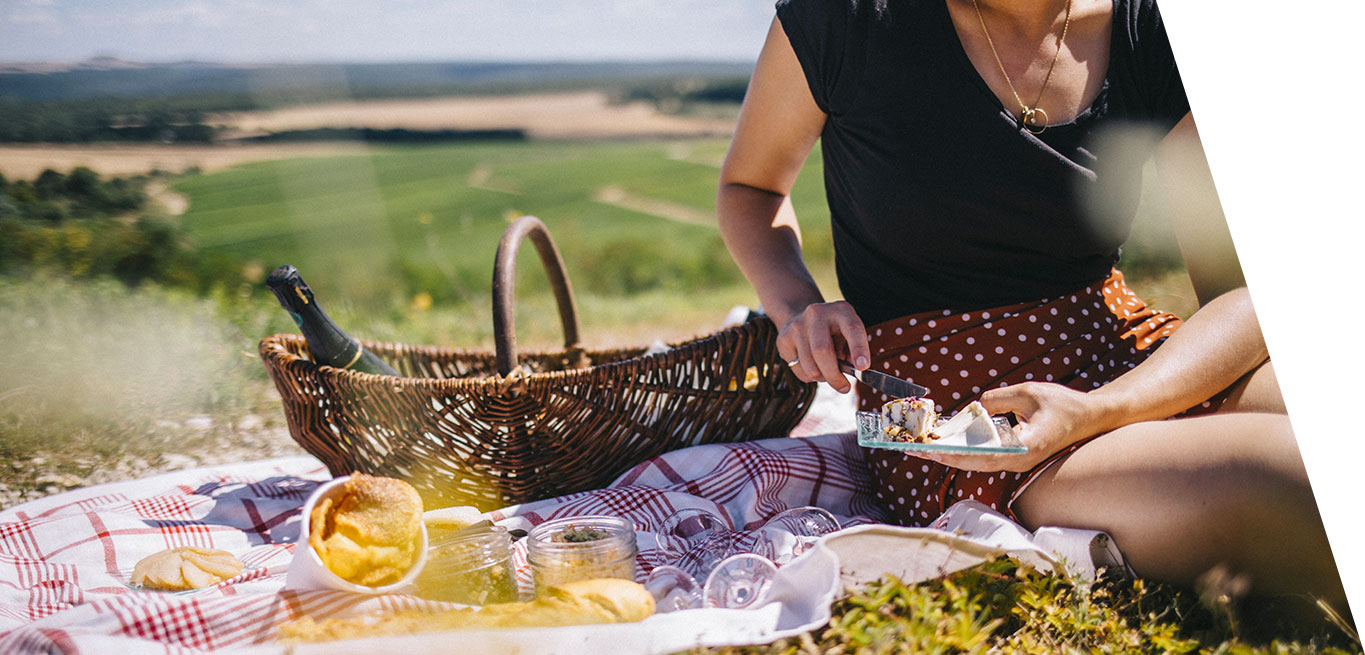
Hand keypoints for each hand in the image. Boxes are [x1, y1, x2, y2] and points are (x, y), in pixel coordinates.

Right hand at [775, 301, 869, 393]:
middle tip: (844, 387)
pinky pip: (798, 369)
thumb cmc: (832, 332)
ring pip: (810, 366)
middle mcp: (817, 314)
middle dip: (834, 375)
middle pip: (822, 351)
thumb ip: (853, 352)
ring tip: (827, 373)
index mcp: (841, 310)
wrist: (800, 317)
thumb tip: (855, 371)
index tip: (862, 367)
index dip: (859, 348)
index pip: (852, 328)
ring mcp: (797, 325)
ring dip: (822, 378)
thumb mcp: (848, 335)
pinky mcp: (783, 339)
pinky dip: (809, 376)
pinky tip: (812, 366)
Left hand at [920, 382, 1107, 472]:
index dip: (958, 453)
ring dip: (952, 454)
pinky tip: (945, 443)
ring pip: (978, 463)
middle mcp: (1021, 460)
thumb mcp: (1028, 392)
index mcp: (1027, 447)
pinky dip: (964, 450)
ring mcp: (1018, 462)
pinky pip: (985, 457)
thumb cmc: (1062, 404)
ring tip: (923, 447)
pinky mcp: (1015, 458)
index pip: (986, 455)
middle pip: (976, 463)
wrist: (1089, 419)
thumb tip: (974, 408)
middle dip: (945, 455)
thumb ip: (998, 398)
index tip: (934, 449)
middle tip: (917, 448)